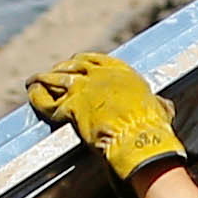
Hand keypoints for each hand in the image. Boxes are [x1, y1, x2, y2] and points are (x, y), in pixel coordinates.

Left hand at [27, 52, 183, 186]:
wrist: (140, 138)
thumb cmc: (153, 128)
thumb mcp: (159, 108)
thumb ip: (157, 104)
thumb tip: (164, 107)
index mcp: (122, 72)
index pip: (94, 59)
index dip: (80, 62)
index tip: (73, 64)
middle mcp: (100, 75)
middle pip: (71, 66)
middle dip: (60, 69)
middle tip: (51, 74)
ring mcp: (83, 88)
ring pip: (55, 79)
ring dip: (41, 80)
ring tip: (33, 82)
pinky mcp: (71, 106)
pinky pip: (48, 102)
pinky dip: (38, 99)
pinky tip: (33, 97)